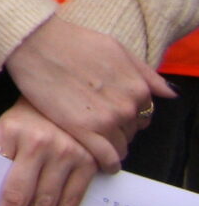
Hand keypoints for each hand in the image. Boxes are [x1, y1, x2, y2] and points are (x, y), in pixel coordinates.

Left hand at [0, 99, 97, 205]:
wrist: (66, 91)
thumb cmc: (28, 112)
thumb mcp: (6, 126)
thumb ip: (1, 154)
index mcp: (16, 135)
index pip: (7, 189)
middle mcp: (44, 147)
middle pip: (29, 200)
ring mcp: (70, 155)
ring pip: (51, 203)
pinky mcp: (89, 162)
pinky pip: (75, 198)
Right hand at [3, 17, 173, 172]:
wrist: (35, 42)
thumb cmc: (72, 41)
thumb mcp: (116, 48)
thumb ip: (145, 73)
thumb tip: (169, 92)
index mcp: (137, 87)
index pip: (144, 113)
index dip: (128, 114)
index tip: (114, 114)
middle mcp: (127, 106)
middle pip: (132, 130)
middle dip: (118, 128)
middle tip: (98, 121)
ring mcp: (106, 120)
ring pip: (121, 146)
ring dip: (112, 145)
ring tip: (96, 139)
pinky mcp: (83, 131)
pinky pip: (106, 158)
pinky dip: (107, 163)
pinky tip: (101, 162)